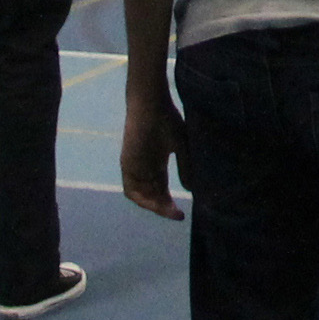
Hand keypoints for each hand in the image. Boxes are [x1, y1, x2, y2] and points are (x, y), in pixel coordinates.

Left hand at [121, 89, 188, 219]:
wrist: (150, 104)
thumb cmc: (167, 119)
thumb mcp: (182, 146)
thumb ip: (186, 167)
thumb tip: (190, 189)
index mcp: (156, 162)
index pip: (161, 189)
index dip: (170, 202)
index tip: (183, 213)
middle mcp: (143, 168)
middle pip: (152, 195)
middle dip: (164, 208)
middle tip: (178, 215)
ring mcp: (134, 167)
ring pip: (141, 196)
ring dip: (154, 206)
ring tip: (169, 211)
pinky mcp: (127, 164)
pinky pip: (131, 191)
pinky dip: (142, 200)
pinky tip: (155, 204)